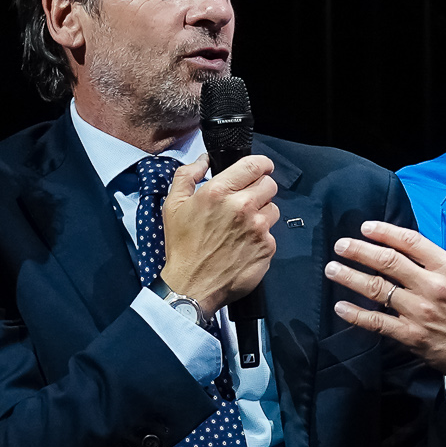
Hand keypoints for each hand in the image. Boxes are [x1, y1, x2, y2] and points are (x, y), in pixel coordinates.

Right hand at [157, 154, 277, 316]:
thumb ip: (187, 176)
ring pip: (273, 209)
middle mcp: (242, 207)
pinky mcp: (267, 248)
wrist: (192, 286)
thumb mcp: (172, 206)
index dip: (261, 165)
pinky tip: (243, 245)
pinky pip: (271, 234)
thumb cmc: (182, 247)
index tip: (260, 169)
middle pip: (269, 185)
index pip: (255, 165)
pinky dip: (261, 237)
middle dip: (259, 190)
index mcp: (219, 192)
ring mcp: (258, 228)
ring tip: (243, 227)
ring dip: (261, 214)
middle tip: (246, 201)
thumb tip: (203, 160)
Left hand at [326, 216, 445, 405]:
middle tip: (340, 245)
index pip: (412, 242)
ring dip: (351, 278)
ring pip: (378, 289)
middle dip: (360, 251)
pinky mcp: (410, 335)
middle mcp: (432, 287)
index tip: (365, 228)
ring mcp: (419, 312)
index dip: (385, 232)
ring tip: (332, 269)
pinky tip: (340, 307)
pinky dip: (356, 315)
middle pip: (389, 262)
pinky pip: (377, 322)